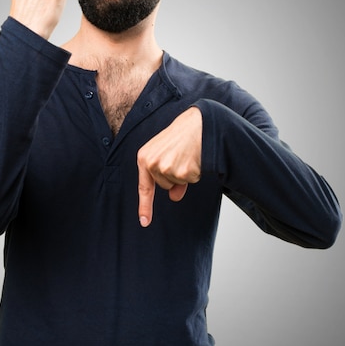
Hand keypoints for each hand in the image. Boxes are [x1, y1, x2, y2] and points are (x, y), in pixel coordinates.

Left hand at [136, 107, 202, 226]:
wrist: (200, 123)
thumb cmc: (182, 136)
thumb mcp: (167, 153)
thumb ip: (166, 175)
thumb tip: (173, 197)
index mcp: (144, 156)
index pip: (144, 186)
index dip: (145, 206)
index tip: (144, 222)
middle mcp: (152, 163)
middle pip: (164, 185)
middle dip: (173, 176)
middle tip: (181, 156)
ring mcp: (167, 168)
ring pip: (176, 184)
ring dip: (184, 173)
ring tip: (187, 154)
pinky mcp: (183, 171)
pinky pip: (190, 180)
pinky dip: (194, 172)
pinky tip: (195, 157)